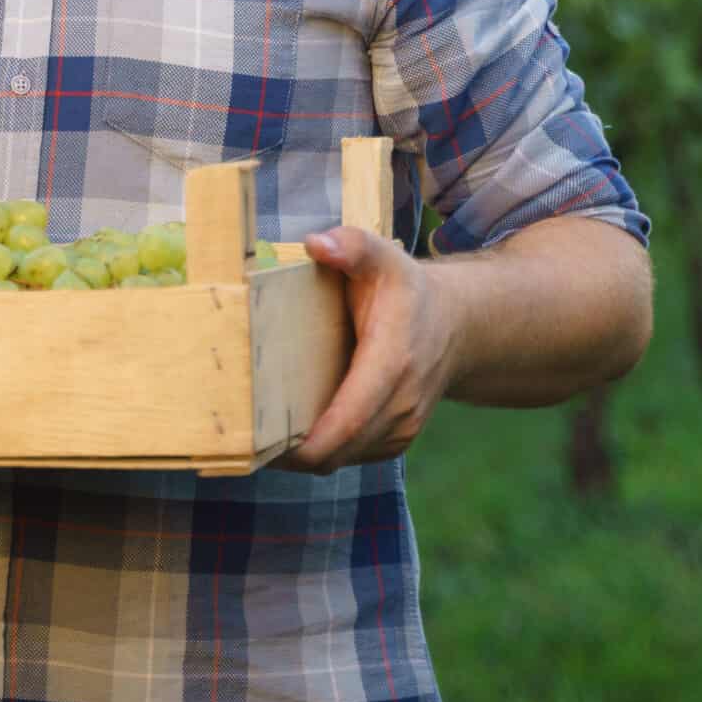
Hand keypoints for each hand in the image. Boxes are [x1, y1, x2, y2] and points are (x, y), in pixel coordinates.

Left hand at [276, 226, 468, 475]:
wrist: (456, 325)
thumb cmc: (408, 290)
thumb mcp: (383, 257)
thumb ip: (352, 245)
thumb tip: (314, 243)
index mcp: (394, 361)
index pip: (351, 416)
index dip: (311, 440)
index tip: (269, 445)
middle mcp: (402, 403)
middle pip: (341, 447)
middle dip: (292, 453)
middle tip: (245, 440)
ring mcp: (402, 428)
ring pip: (343, 458)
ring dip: (305, 455)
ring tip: (262, 436)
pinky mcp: (395, 440)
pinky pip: (352, 457)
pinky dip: (323, 452)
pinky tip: (294, 432)